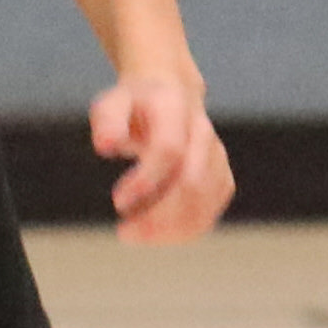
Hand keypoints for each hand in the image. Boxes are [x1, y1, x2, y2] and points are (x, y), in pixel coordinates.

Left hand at [92, 67, 232, 242]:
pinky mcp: (221, 179)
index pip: (170, 150)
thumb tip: (105, 146)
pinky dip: (182, 232)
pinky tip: (155, 234)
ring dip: (169, 229)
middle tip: (124, 232)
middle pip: (192, 183)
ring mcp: (216, 156)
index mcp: (174, 109)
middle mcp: (201, 132)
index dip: (146, 180)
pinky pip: (208, 214)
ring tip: (135, 234)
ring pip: (203, 203)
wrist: (169, 93)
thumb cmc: (134, 105)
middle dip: (158, 215)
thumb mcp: (112, 103)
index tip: (118, 201)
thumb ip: (107, 122)